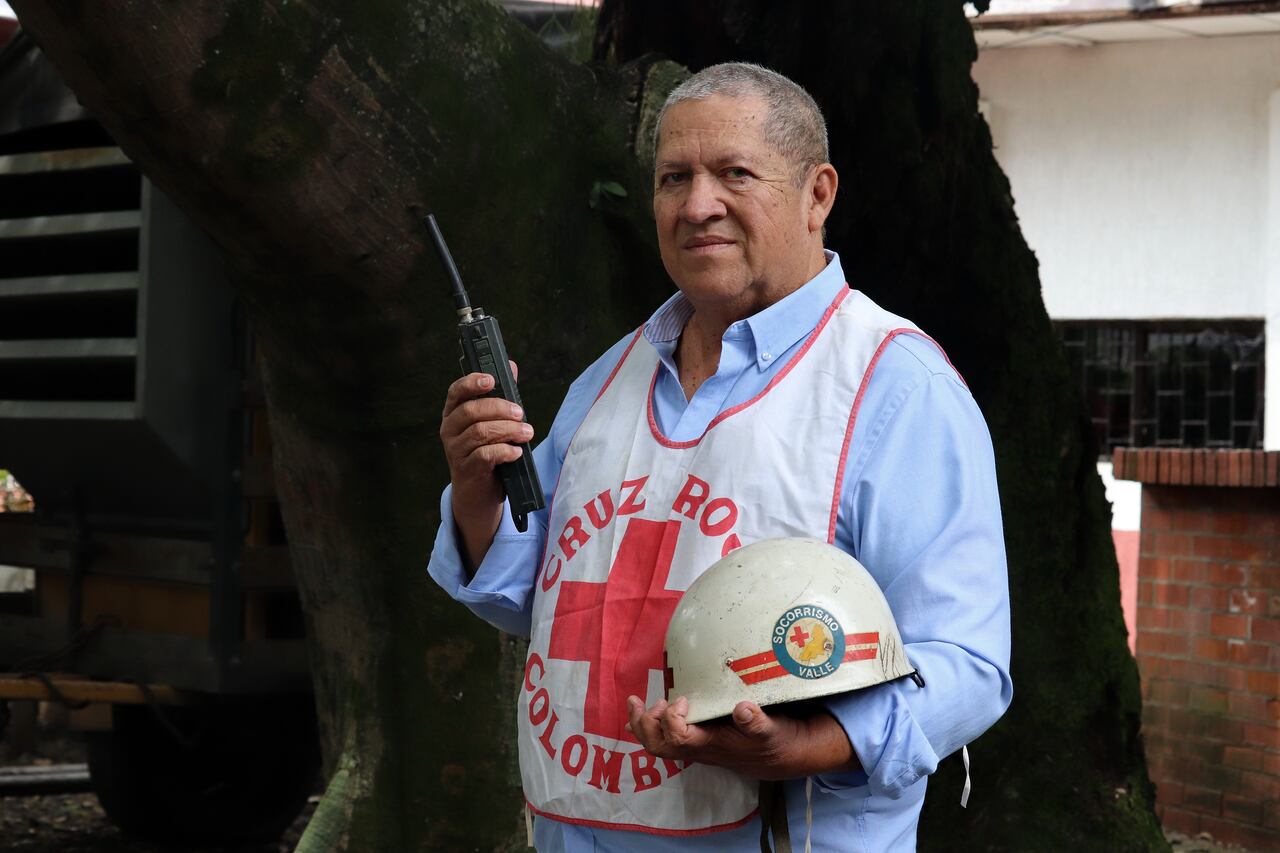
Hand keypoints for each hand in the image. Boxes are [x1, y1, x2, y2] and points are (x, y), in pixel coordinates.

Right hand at [439, 362, 533, 563]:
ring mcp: (456, 451)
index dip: (472, 383)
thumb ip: (501, 396)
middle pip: (471, 411)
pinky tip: (516, 452)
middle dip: (499, 409)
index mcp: (454, 413)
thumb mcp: (492, 423)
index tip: (491, 380)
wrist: (478, 494)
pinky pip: (485, 455)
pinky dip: (504, 451)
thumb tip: (512, 367)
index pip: (456, 392)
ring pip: (480, 432)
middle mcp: (450, 430)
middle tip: (521, 413)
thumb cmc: (485, 452)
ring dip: (508, 430)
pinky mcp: (467, 470)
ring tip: (527, 433)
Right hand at [625, 695, 854, 780]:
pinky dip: (749, 716)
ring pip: (710, 734)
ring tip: (679, 702)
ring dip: (690, 721)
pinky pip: (756, 727)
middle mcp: (706, 745)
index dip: (650, 725)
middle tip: (659, 705)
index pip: (659, 742)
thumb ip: (670, 719)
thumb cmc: (739, 734)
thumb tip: (632, 703)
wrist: (784, 752)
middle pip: (665, 745)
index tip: (660, 702)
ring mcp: (732, 740)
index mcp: (694, 743)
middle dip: (652, 725)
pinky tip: (743, 707)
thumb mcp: (705, 725)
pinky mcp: (761, 732)